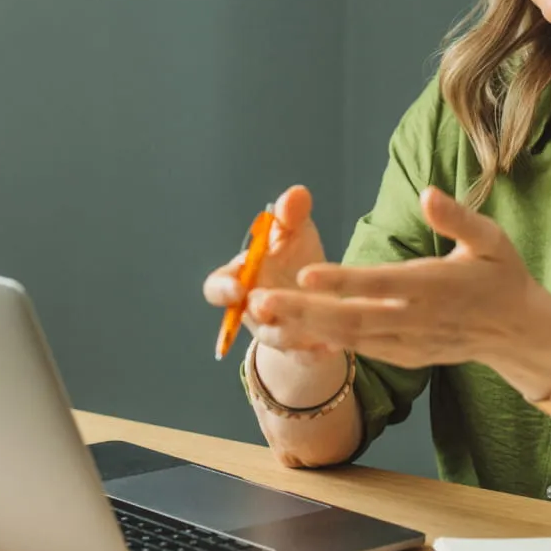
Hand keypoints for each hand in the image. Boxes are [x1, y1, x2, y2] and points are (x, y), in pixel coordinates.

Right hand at [202, 185, 334, 356]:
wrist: (317, 299)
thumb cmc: (296, 260)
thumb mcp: (295, 234)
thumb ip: (291, 216)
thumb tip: (297, 194)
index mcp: (242, 279)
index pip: (217, 288)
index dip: (222, 289)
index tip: (237, 287)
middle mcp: (253, 310)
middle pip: (248, 317)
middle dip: (259, 313)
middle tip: (267, 307)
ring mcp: (276, 332)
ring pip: (276, 338)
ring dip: (290, 334)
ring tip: (308, 328)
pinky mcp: (300, 350)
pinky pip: (304, 357)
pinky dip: (316, 352)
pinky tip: (332, 346)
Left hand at [247, 186, 550, 392]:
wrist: (518, 331)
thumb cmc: (502, 275)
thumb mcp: (491, 239)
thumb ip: (458, 218)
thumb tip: (427, 194)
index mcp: (433, 286)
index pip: (379, 284)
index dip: (341, 282)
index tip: (304, 275)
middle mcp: (415, 319)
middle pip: (351, 318)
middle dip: (302, 312)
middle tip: (258, 302)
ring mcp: (407, 342)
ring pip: (348, 339)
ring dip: (303, 328)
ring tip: (261, 316)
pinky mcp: (404, 355)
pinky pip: (359, 350)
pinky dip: (324, 343)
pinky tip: (292, 331)